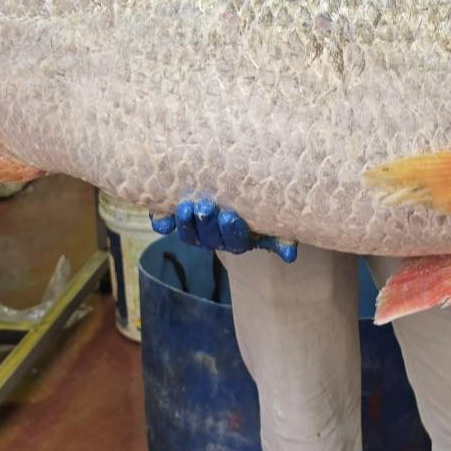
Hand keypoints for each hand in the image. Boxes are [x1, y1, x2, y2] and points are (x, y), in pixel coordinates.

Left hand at [150, 198, 296, 262]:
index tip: (229, 216)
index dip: (230, 231)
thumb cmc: (256, 209)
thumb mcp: (269, 224)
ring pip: (188, 234)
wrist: (232, 195)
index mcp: (237, 240)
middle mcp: (214, 239)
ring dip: (185, 222)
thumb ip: (279, 238)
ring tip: (187, 205)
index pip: (234, 241)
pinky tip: (160, 215)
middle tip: (206, 207)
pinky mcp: (176, 220)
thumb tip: (290, 255)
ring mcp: (194, 231)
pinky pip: (165, 225)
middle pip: (208, 238)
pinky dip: (161, 221)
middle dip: (206, 223)